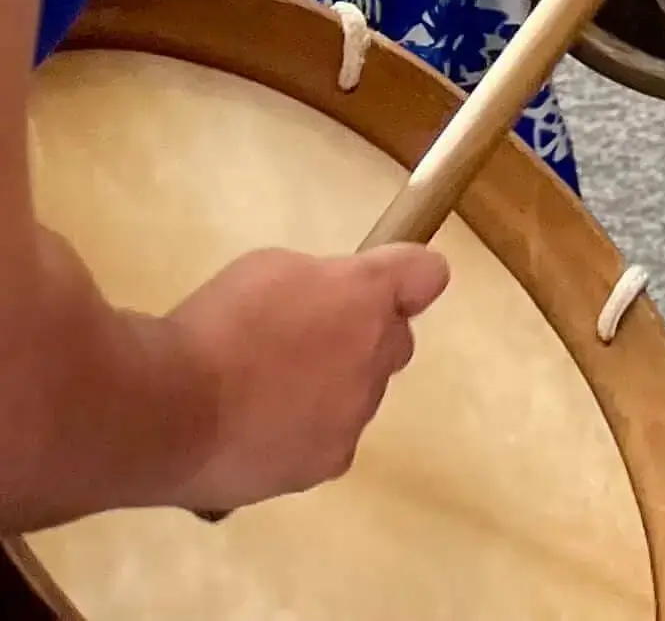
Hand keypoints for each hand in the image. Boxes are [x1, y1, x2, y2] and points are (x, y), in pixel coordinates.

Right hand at [170, 244, 448, 514]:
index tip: (372, 285)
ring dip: (328, 391)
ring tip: (261, 397)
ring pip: (357, 396)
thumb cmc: (214, 323)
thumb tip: (328, 305)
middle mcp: (375, 357)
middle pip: (392, 342)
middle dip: (360, 339)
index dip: (405, 279)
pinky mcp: (326, 465)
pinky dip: (301, 436)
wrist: (167, 408)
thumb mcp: (269, 270)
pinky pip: (327, 442)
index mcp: (366, 297)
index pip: (426, 276)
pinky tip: (254, 433)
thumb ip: (319, 285)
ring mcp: (353, 417)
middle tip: (299, 343)